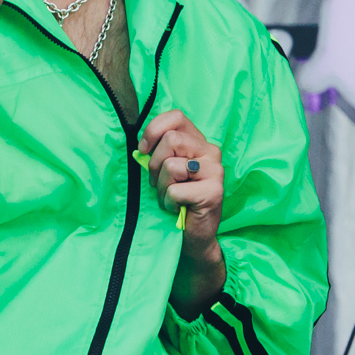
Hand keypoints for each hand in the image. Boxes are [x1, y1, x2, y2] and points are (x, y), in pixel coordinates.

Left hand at [140, 109, 224, 316]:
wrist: (192, 238)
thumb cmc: (175, 202)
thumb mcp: (164, 171)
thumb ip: (158, 152)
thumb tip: (139, 148)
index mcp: (199, 142)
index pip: (176, 116)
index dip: (153, 131)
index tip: (144, 151)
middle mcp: (211, 152)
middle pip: (171, 140)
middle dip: (154, 166)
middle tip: (160, 184)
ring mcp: (215, 171)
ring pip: (171, 165)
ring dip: (162, 187)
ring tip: (171, 198)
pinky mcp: (214, 192)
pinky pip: (175, 190)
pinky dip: (169, 203)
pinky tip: (178, 209)